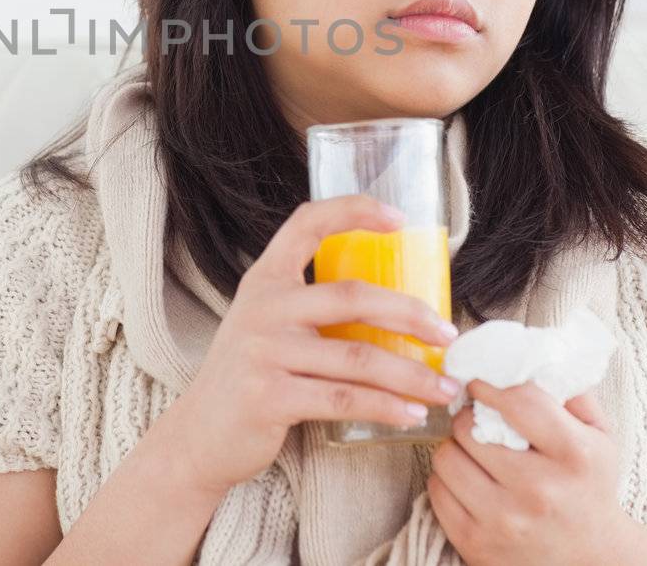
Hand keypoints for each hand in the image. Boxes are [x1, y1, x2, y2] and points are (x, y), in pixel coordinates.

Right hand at [165, 193, 461, 496]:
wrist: (199, 436)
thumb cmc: (249, 378)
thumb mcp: (268, 327)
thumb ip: (311, 309)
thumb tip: (394, 311)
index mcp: (265, 279)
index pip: (307, 224)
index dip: (353, 211)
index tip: (400, 219)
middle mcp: (263, 307)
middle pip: (353, 297)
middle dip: (411, 315)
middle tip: (448, 334)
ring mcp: (264, 351)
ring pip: (358, 357)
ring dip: (411, 375)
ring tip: (444, 387)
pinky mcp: (270, 396)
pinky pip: (344, 400)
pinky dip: (386, 408)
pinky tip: (411, 415)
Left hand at [427, 379, 624, 565]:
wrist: (592, 558)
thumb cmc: (590, 487)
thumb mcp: (600, 437)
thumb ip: (571, 391)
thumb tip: (534, 350)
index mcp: (574, 456)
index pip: (518, 402)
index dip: (489, 386)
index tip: (478, 383)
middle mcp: (539, 490)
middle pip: (470, 429)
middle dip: (469, 419)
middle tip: (476, 422)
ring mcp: (505, 521)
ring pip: (446, 458)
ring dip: (454, 449)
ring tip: (473, 452)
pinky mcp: (477, 544)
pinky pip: (436, 491)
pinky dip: (446, 480)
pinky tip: (469, 481)